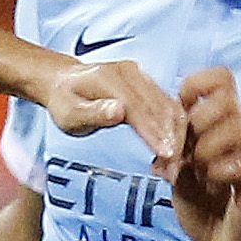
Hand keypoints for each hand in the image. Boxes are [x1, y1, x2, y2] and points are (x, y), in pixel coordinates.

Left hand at [37, 59, 183, 166]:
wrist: (63, 82)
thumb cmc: (64, 101)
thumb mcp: (69, 113)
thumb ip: (93, 113)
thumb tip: (119, 111)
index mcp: (110, 78)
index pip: (140, 108)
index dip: (155, 132)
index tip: (166, 154)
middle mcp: (130, 73)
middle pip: (160, 107)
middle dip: (171, 137)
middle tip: (175, 166)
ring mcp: (140, 77)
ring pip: (168, 105)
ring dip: (176, 133)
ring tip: (176, 161)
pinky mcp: (146, 84)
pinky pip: (166, 104)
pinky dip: (174, 125)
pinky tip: (174, 146)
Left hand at [167, 67, 240, 240]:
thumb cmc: (212, 215)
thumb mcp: (182, 183)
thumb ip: (173, 160)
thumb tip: (156, 144)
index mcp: (225, 133)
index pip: (222, 84)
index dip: (195, 86)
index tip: (176, 110)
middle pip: (227, 99)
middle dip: (196, 120)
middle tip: (185, 149)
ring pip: (234, 128)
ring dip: (205, 146)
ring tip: (198, 170)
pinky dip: (218, 169)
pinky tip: (210, 183)